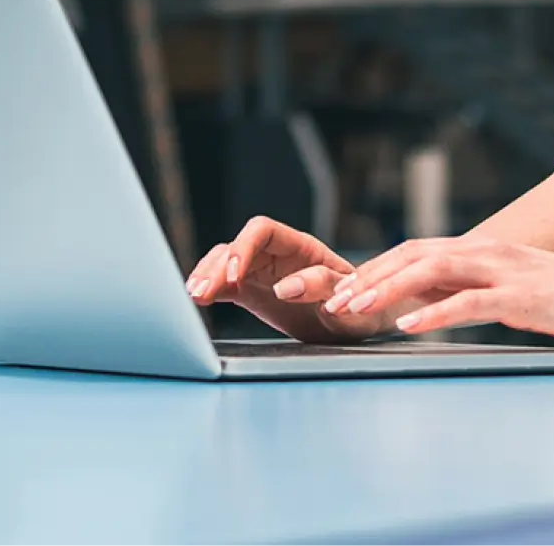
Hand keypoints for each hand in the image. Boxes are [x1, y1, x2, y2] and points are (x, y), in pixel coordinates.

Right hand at [185, 216, 383, 343]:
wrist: (358, 323)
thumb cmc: (359, 307)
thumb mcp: (348, 299)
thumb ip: (321, 287)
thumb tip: (285, 287)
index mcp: (302, 247)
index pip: (263, 230)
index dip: (244, 247)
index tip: (236, 275)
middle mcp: (277, 254)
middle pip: (237, 246)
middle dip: (218, 266)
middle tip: (202, 292)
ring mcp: (263, 271)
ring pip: (226, 262)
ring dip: (208, 275)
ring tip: (194, 295)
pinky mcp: (252, 291)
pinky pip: (225, 282)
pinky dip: (210, 287)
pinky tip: (196, 297)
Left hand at [323, 236, 553, 343]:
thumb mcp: (506, 288)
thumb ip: (469, 289)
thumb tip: (427, 304)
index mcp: (479, 250)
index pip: (414, 252)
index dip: (376, 268)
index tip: (343, 289)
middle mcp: (484, 252)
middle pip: (413, 256)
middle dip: (369, 277)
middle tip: (334, 300)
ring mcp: (500, 272)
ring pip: (431, 273)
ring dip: (389, 290)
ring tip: (358, 309)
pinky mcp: (518, 297)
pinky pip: (467, 303)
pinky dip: (433, 314)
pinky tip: (409, 327)